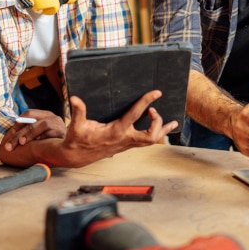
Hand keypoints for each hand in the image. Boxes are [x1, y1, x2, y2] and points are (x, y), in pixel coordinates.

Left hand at [3, 110, 65, 152]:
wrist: (70, 148)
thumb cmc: (51, 141)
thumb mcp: (39, 134)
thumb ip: (29, 131)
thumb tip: (12, 133)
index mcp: (45, 115)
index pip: (29, 113)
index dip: (18, 123)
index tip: (10, 134)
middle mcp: (53, 118)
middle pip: (33, 121)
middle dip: (19, 134)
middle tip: (9, 145)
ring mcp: (59, 125)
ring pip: (43, 124)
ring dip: (30, 134)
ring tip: (22, 142)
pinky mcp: (64, 133)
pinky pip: (53, 133)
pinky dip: (44, 137)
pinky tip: (38, 143)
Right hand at [58, 90, 177, 166]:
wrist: (77, 157)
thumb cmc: (78, 140)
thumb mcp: (76, 126)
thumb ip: (78, 112)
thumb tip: (75, 99)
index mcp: (115, 132)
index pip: (134, 116)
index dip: (146, 103)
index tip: (155, 93)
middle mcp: (125, 139)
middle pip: (151, 135)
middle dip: (157, 121)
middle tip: (153, 110)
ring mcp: (127, 144)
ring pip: (152, 140)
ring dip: (162, 130)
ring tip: (172, 121)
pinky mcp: (127, 145)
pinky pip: (147, 141)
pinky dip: (158, 134)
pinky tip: (166, 128)